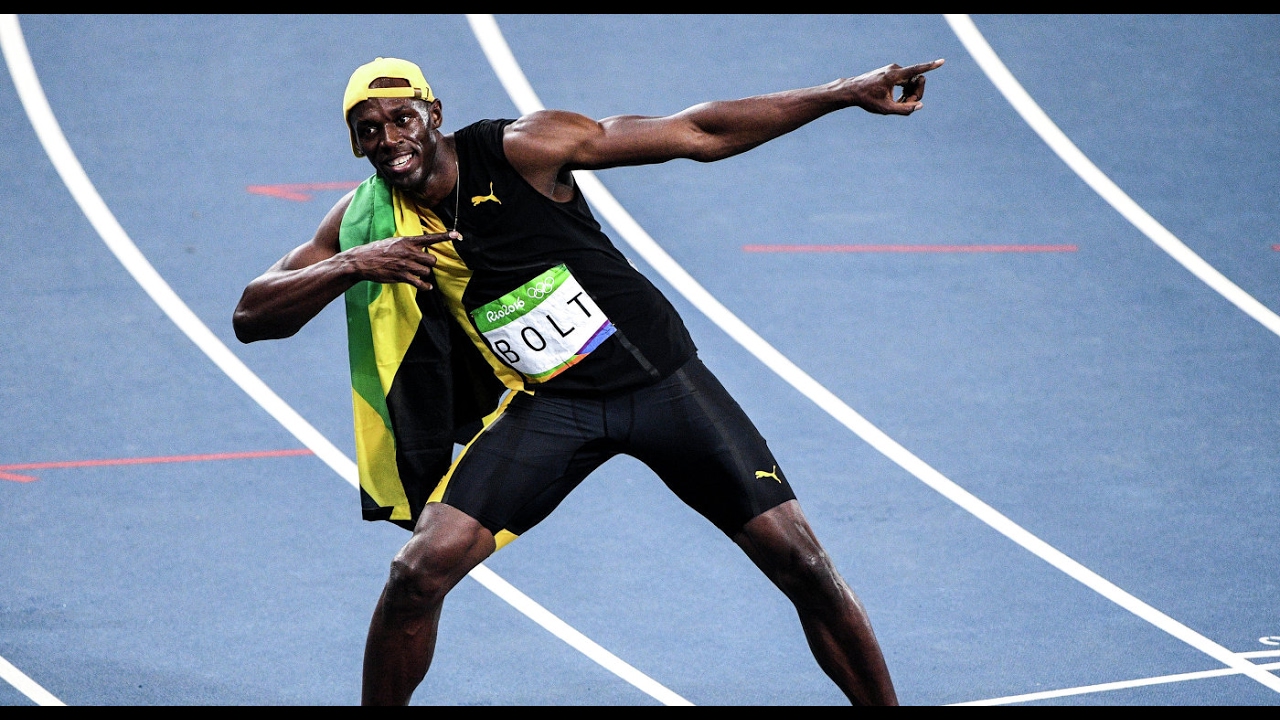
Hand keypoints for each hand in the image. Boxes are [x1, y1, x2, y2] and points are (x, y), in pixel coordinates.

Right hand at [346, 231, 460, 290]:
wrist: (362, 261)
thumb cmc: (377, 250)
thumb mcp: (393, 241)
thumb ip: (408, 244)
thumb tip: (419, 246)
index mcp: (407, 241)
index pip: (429, 238)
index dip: (444, 236)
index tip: (457, 235)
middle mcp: (408, 252)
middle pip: (431, 259)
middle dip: (429, 263)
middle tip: (421, 264)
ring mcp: (405, 264)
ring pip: (426, 271)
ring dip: (424, 274)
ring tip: (417, 273)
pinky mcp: (401, 276)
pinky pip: (420, 283)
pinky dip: (425, 286)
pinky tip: (426, 287)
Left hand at [845, 59, 943, 115]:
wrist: (852, 90)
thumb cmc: (867, 100)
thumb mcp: (885, 109)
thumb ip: (904, 109)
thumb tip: (920, 106)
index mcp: (894, 75)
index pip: (916, 70)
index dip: (930, 67)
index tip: (942, 61)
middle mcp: (895, 69)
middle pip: (916, 81)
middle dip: (915, 95)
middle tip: (905, 106)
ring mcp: (893, 70)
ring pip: (911, 82)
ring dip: (909, 94)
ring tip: (897, 104)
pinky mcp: (892, 73)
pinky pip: (905, 81)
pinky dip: (904, 91)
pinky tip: (896, 100)